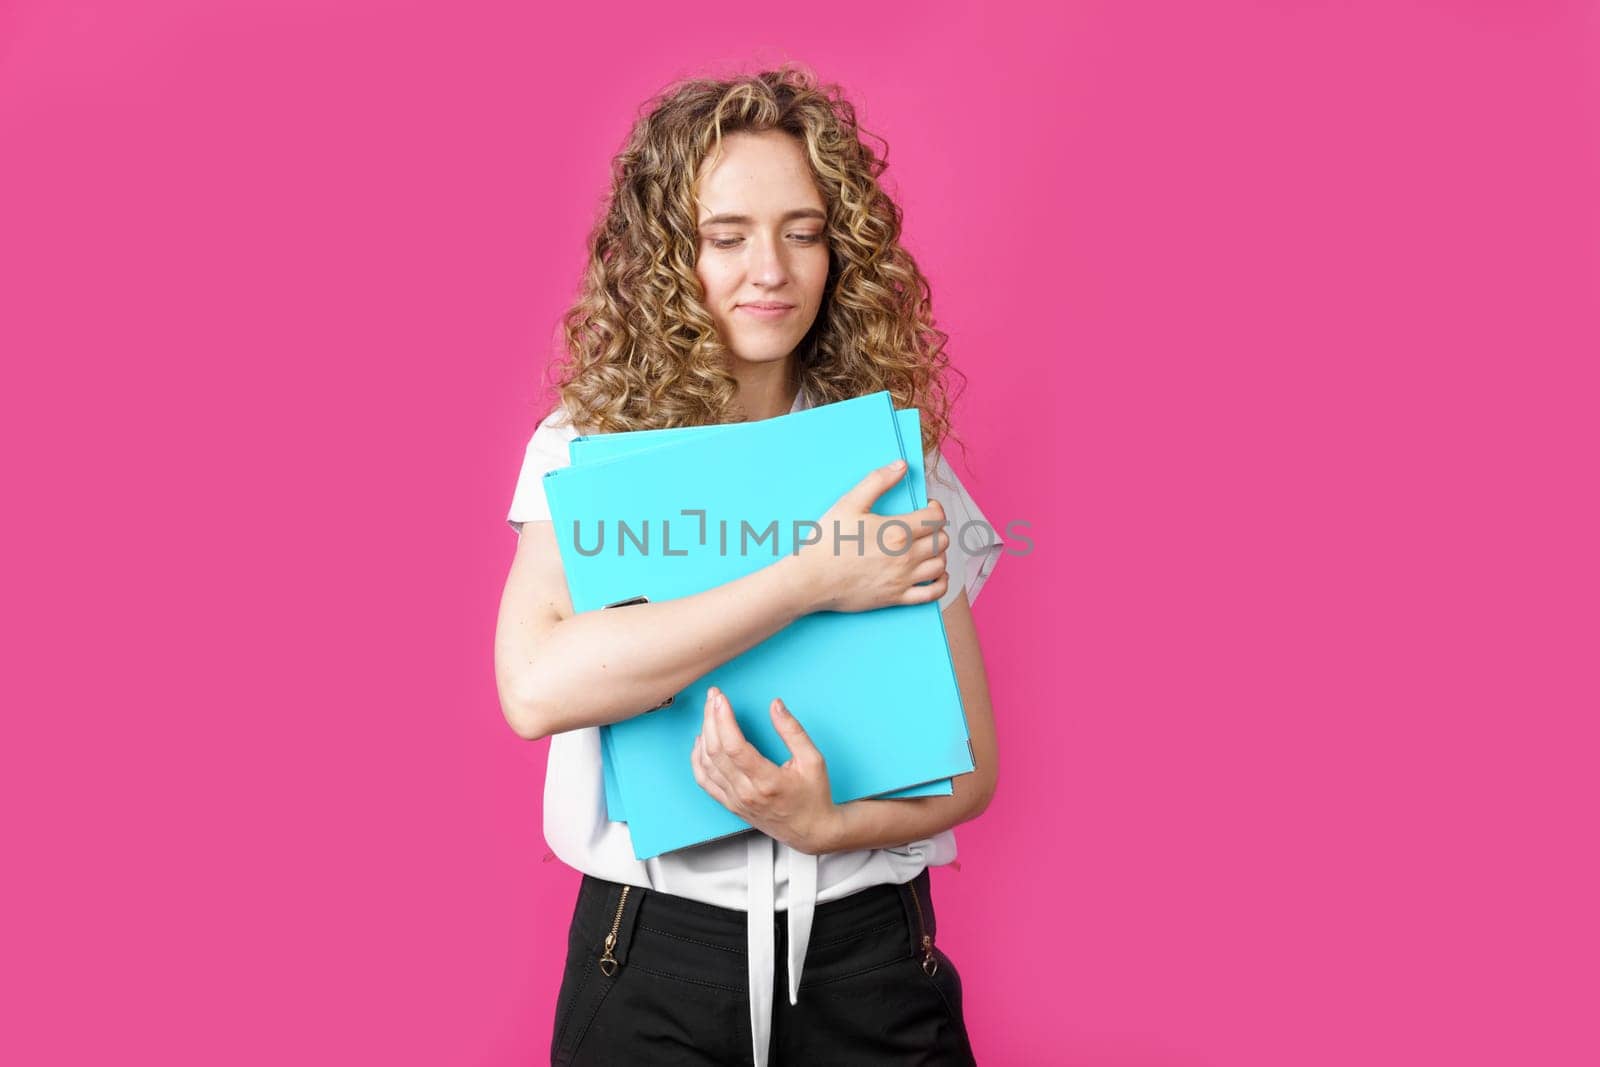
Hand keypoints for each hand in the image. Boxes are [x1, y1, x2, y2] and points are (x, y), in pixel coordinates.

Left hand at [690, 686, 839, 854]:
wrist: (811, 831)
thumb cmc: (814, 797)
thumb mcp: (813, 760)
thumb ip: (793, 731)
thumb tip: (776, 706)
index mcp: (767, 782)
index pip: (734, 746)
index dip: (723, 719)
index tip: (721, 698)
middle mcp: (746, 793)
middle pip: (716, 751)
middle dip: (711, 718)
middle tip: (712, 697)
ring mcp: (735, 801)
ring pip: (706, 764)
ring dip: (704, 735)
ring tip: (708, 713)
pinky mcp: (730, 805)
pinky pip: (705, 782)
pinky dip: (697, 760)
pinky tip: (700, 742)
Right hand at [796, 459, 949, 612]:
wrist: (811, 579)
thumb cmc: (828, 541)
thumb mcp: (849, 503)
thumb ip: (878, 481)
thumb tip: (902, 465)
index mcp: (898, 530)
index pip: (936, 518)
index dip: (936, 508)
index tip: (927, 507)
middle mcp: (906, 556)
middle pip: (941, 540)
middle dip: (937, 530)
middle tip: (924, 527)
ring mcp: (903, 579)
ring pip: (940, 565)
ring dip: (938, 554)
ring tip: (926, 548)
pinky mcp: (897, 598)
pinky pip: (933, 593)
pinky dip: (940, 582)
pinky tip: (935, 574)